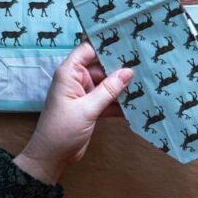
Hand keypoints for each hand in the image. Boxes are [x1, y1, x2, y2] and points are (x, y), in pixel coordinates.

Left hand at [13, 42, 132, 184]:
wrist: (52, 157)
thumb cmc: (61, 130)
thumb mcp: (87, 109)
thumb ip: (108, 90)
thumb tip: (128, 71)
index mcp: (70, 74)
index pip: (88, 50)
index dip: (105, 44)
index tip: (126, 40)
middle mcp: (77, 80)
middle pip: (102, 67)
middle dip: (120, 67)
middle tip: (144, 63)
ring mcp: (85, 94)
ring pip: (108, 84)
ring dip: (123, 86)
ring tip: (146, 81)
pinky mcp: (91, 108)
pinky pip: (108, 99)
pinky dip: (120, 102)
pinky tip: (138, 102)